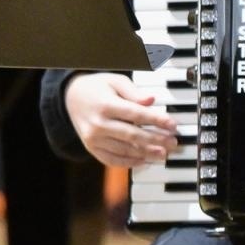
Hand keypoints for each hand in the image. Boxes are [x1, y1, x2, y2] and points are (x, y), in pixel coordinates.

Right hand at [63, 73, 178, 167]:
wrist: (71, 98)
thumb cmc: (98, 88)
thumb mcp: (115, 81)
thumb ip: (133, 92)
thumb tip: (151, 100)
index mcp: (105, 105)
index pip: (136, 114)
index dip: (157, 121)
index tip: (173, 125)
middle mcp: (97, 124)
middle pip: (132, 135)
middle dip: (156, 140)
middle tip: (173, 143)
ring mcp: (93, 139)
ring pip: (124, 150)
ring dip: (146, 154)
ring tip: (163, 154)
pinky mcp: (91, 148)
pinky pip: (111, 159)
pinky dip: (128, 162)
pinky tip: (144, 161)